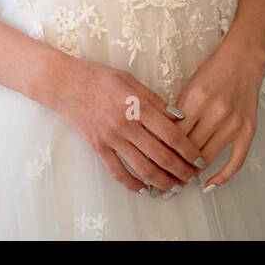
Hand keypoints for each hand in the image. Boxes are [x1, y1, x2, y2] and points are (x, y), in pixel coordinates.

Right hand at [52, 55, 207, 193]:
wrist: (64, 83)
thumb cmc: (97, 76)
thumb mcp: (129, 79)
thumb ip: (154, 99)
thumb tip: (177, 117)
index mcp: (137, 105)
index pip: (171, 134)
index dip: (188, 150)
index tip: (199, 159)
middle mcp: (126, 125)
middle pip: (160, 155)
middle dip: (180, 170)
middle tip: (192, 178)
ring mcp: (111, 138)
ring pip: (142, 168)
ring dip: (162, 181)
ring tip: (174, 187)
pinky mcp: (98, 148)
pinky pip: (118, 172)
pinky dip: (133, 184)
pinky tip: (144, 189)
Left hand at [170, 36, 264, 189]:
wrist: (242, 60)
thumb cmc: (212, 73)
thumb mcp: (189, 88)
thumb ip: (177, 113)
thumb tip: (162, 141)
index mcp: (196, 100)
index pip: (174, 135)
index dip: (162, 151)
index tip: (154, 162)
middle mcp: (216, 113)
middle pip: (189, 149)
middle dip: (175, 165)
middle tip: (164, 176)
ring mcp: (233, 123)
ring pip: (207, 158)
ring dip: (193, 172)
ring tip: (180, 180)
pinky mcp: (248, 130)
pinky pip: (235, 161)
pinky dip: (222, 177)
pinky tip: (209, 185)